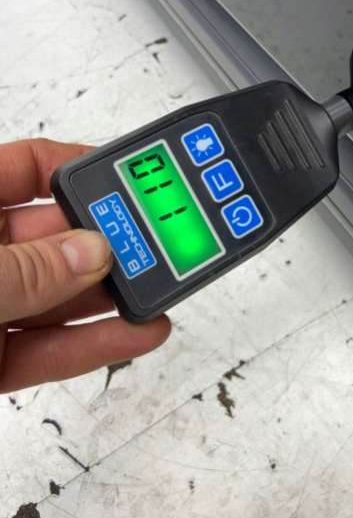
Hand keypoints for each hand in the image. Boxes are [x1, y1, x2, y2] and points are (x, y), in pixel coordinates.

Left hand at [0, 138, 170, 392]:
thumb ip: (25, 268)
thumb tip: (90, 253)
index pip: (26, 169)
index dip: (80, 166)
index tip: (132, 174)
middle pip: (56, 237)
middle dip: (110, 240)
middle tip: (159, 240)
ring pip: (59, 297)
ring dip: (112, 296)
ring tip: (161, 287)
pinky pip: (47, 351)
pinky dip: (91, 345)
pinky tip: (135, 333)